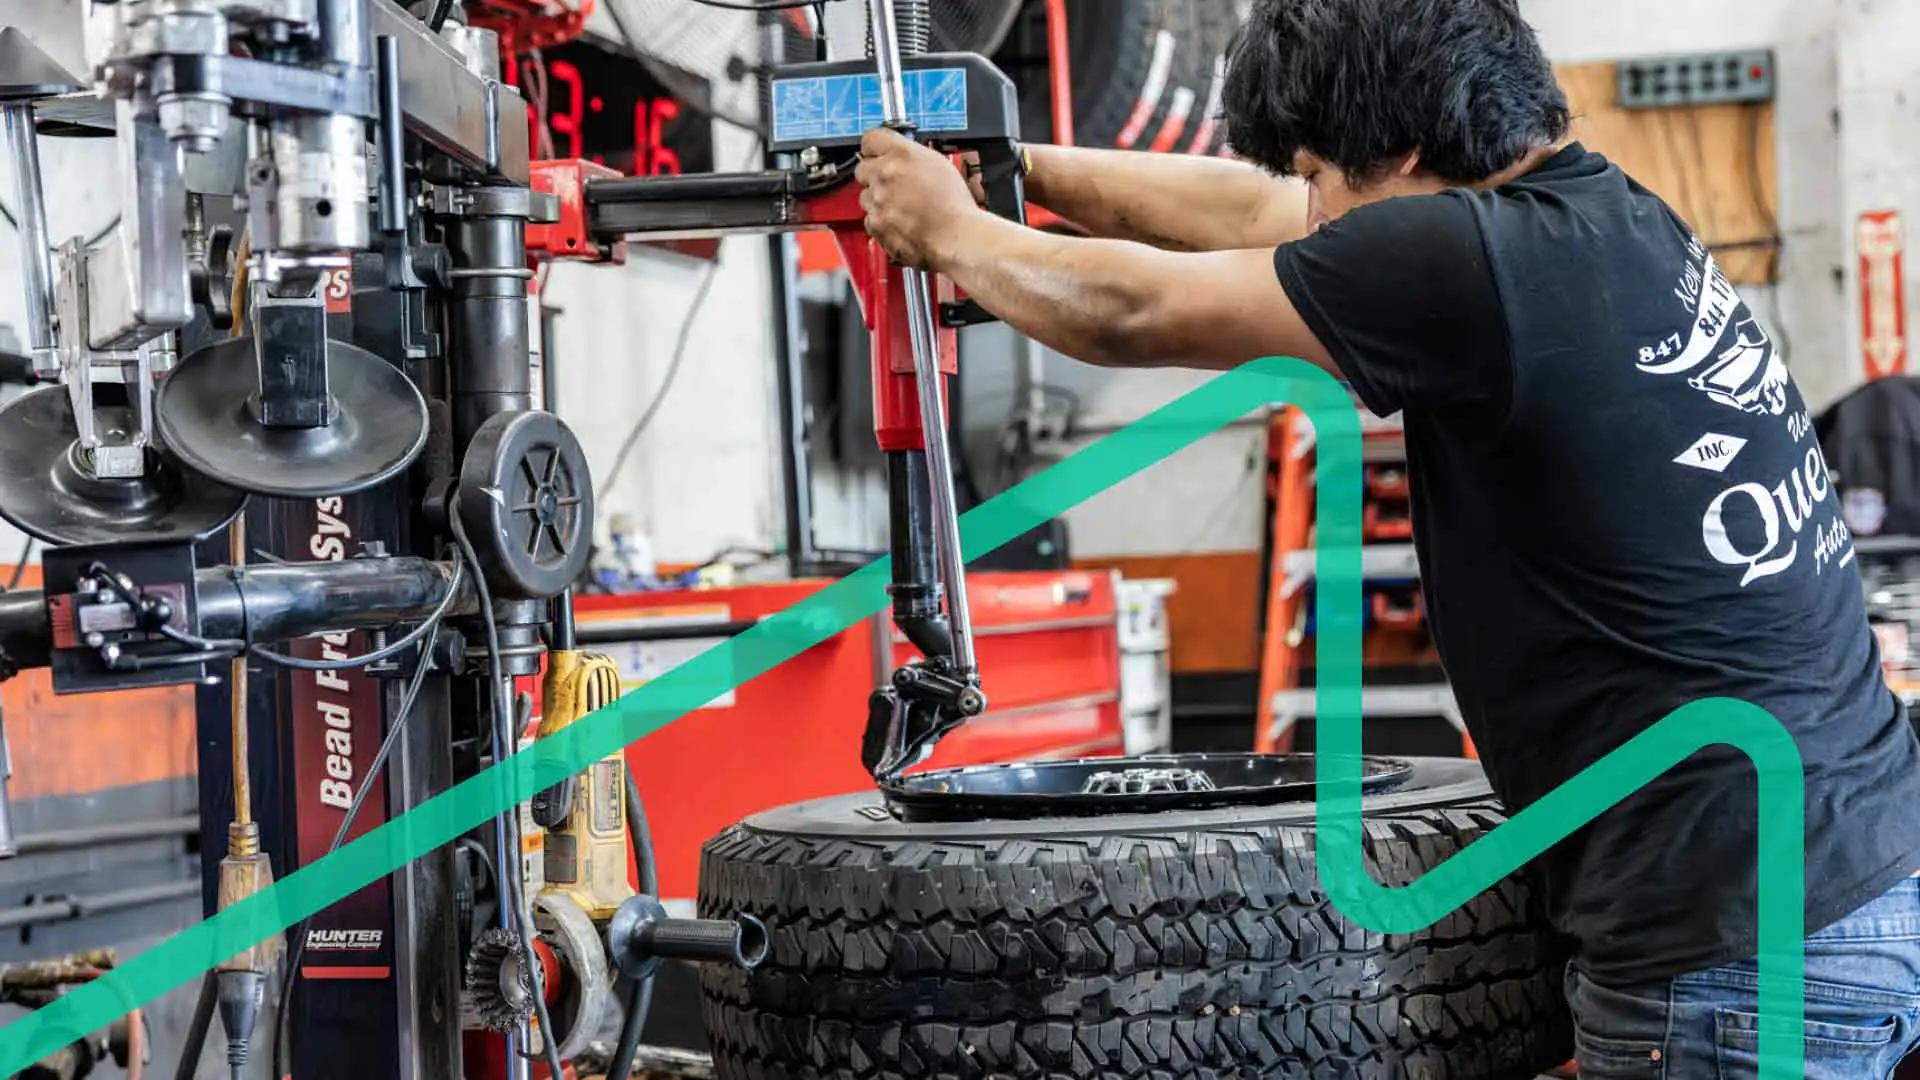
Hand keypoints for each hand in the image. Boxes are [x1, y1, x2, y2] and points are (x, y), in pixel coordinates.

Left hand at [856, 127, 978, 269]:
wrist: (956, 237)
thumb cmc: (954, 205)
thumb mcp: (938, 163)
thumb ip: (911, 155)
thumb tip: (900, 155)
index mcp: (901, 154)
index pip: (870, 139)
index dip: (876, 147)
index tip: (878, 152)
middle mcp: (884, 175)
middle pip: (863, 168)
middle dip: (875, 174)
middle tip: (894, 183)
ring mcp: (877, 201)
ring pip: (865, 195)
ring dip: (878, 198)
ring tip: (902, 206)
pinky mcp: (875, 225)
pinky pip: (870, 218)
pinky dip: (881, 220)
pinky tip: (901, 221)